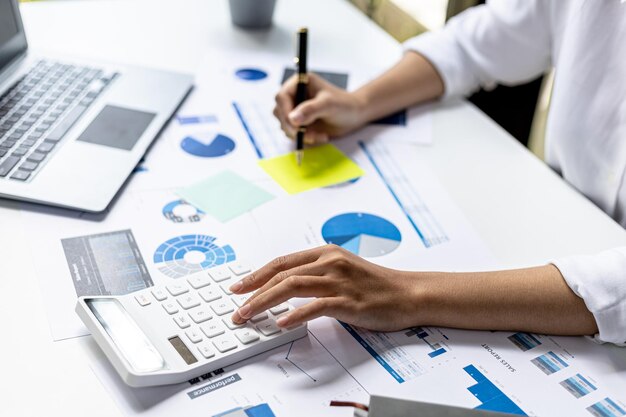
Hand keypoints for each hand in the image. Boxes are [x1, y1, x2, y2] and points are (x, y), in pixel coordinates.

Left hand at [230, 245, 422, 330]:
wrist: (408, 293)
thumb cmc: (375, 285)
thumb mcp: (342, 270)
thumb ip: (315, 275)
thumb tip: (283, 287)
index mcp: (326, 253)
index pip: (282, 261)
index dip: (256, 274)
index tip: (238, 287)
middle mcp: (330, 262)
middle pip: (281, 273)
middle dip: (253, 291)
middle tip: (236, 308)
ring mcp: (339, 280)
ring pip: (292, 286)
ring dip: (264, 301)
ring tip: (249, 315)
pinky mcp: (349, 300)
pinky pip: (315, 306)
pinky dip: (295, 314)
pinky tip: (281, 323)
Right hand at [273, 73, 367, 144]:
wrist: (354, 116)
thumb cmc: (344, 104)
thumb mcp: (328, 105)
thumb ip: (310, 110)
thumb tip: (292, 119)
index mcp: (299, 83)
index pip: (282, 97)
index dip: (285, 111)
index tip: (294, 125)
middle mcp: (294, 96)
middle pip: (279, 112)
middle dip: (292, 127)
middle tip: (306, 135)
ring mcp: (295, 110)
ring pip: (285, 125)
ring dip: (299, 134)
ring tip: (318, 136)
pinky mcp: (299, 123)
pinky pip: (293, 134)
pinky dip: (304, 138)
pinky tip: (319, 136)